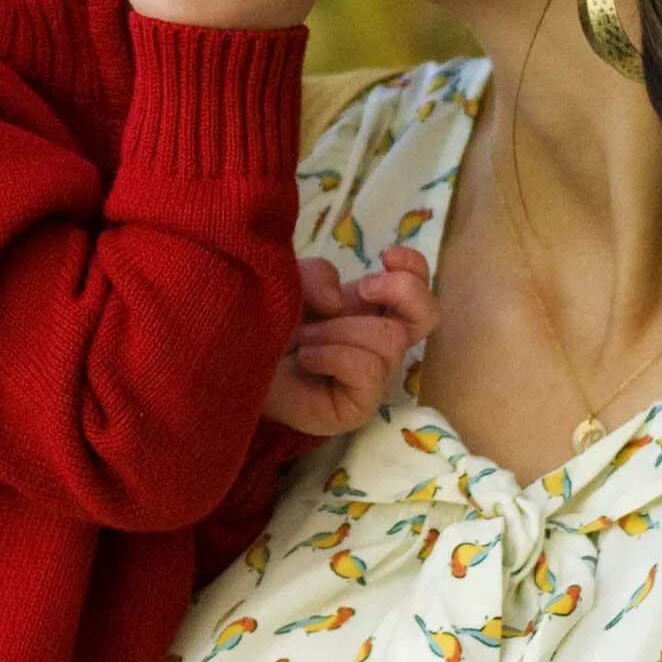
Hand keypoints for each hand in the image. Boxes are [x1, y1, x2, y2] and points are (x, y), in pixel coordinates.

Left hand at [263, 246, 438, 438]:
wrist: (234, 364)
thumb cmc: (266, 324)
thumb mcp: (290, 282)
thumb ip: (317, 276)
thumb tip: (339, 302)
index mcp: (368, 309)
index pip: (418, 286)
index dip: (414, 267)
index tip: (384, 256)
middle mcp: (378, 341)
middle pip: (427, 315)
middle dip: (397, 291)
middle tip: (360, 290)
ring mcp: (372, 377)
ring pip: (389, 340)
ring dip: (340, 330)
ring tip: (306, 339)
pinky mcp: (359, 406)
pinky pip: (369, 371)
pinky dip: (334, 356)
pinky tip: (307, 360)